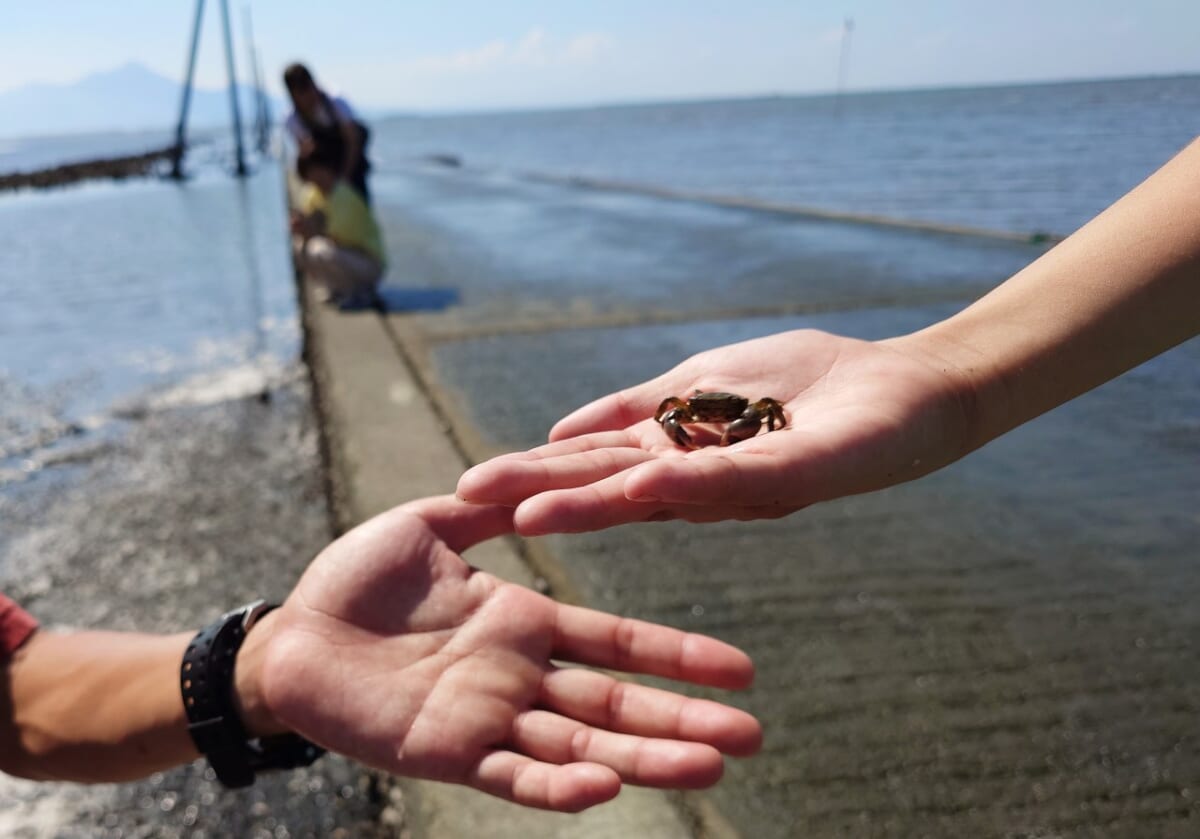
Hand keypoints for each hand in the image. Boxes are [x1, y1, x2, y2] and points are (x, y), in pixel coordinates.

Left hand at [257, 496, 761, 811]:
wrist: (289, 634)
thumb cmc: (354, 580)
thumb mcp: (429, 527)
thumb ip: (486, 514)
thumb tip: (535, 478)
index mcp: (525, 622)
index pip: (619, 644)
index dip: (677, 659)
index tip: (740, 670)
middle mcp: (521, 677)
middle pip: (617, 705)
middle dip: (684, 721)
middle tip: (751, 738)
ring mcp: (489, 719)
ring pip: (581, 747)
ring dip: (644, 758)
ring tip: (709, 769)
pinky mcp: (448, 753)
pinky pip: (513, 774)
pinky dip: (559, 786)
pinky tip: (606, 786)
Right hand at [457, 329, 975, 532]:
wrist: (910, 390)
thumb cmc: (809, 386)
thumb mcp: (705, 386)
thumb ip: (638, 410)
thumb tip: (563, 433)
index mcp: (676, 454)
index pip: (590, 467)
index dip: (529, 476)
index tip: (463, 489)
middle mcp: (702, 477)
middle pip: (609, 485)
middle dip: (541, 494)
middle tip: (467, 506)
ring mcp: (748, 480)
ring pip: (660, 494)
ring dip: (596, 504)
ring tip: (530, 514)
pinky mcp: (800, 473)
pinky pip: (739, 479)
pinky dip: (690, 481)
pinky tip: (641, 483)